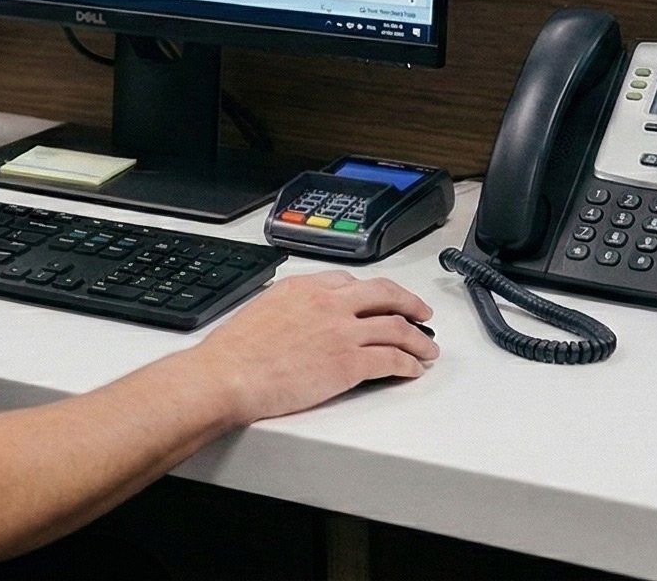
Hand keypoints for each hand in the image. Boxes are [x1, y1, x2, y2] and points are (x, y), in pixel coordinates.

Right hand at [190, 271, 436, 422]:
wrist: (229, 374)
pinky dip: (409, 364)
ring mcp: (342, 332)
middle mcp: (328, 303)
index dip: (374, 292)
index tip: (382, 299)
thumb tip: (301, 320)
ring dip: (418, 338)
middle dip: (409, 303)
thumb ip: (291, 308)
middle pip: (384, 294)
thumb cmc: (236, 351)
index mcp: (305, 287)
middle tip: (421, 313)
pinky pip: (392, 359)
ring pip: (396, 327)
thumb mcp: (264, 309)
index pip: (351, 282)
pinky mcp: (350, 363)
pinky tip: (413, 369)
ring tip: (427, 348)